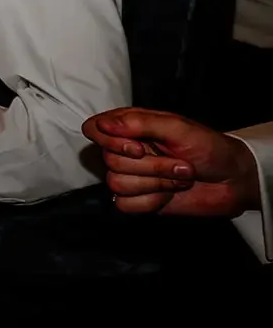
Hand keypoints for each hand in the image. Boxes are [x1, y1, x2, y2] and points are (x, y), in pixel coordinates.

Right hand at [82, 107, 259, 216]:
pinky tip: (168, 195)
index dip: (110, 141)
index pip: (94, 129)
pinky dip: (151, 202)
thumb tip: (104, 124)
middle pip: (109, 160)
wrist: (232, 181)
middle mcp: (126, 150)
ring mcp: (132, 176)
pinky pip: (125, 205)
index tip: (139, 148)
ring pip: (116, 183)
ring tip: (179, 178)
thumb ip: (139, 122)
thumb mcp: (177, 127)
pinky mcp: (139, 199)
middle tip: (179, 164)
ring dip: (156, 183)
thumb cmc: (210, 148)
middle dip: (151, 166)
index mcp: (130, 127)